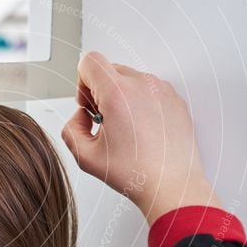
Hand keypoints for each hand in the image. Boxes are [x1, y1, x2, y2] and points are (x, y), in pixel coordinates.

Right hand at [61, 51, 221, 224]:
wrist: (172, 186)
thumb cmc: (137, 174)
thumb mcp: (85, 157)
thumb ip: (71, 128)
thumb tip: (81, 116)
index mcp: (118, 94)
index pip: (90, 61)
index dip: (82, 82)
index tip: (89, 104)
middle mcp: (142, 85)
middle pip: (110, 69)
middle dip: (102, 92)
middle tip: (106, 122)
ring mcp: (161, 90)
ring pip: (131, 80)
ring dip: (122, 97)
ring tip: (127, 130)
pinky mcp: (175, 99)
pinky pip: (150, 90)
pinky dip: (142, 104)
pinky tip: (143, 131)